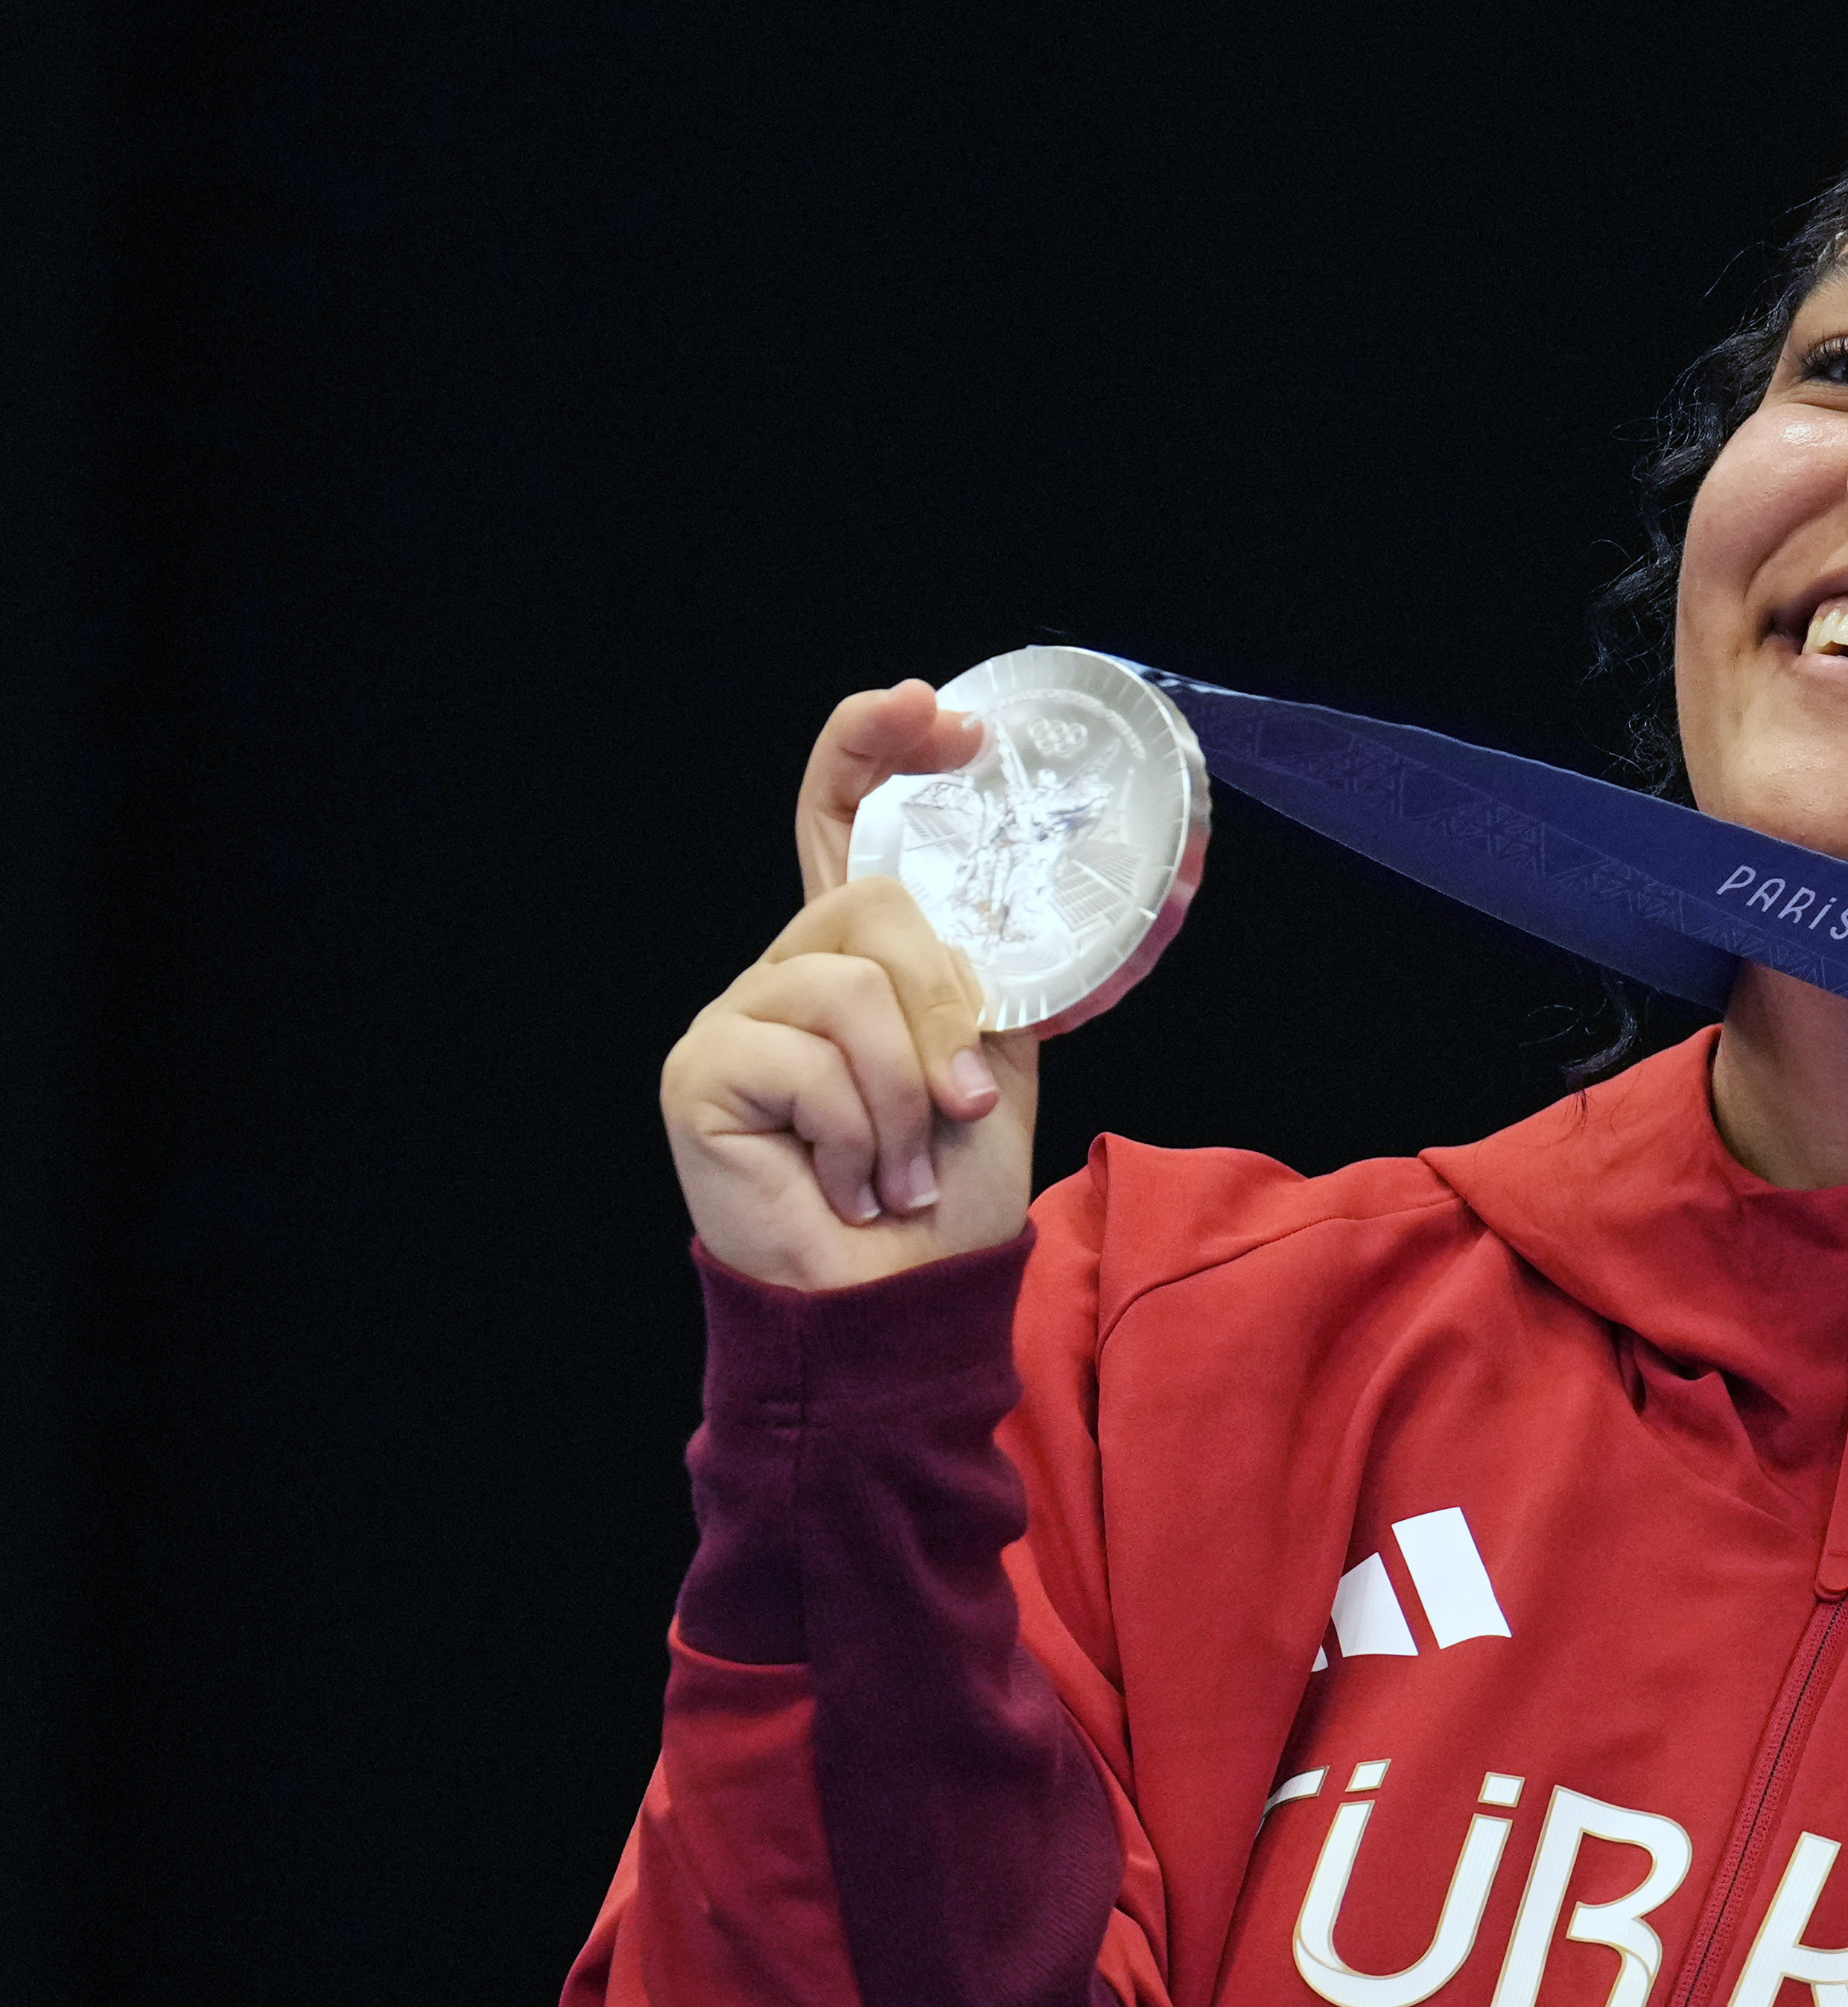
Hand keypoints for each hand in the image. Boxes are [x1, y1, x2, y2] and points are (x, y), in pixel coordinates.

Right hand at [658, 681, 1044, 1289]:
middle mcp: (783, 972)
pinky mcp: (700, 1070)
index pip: (841, 818)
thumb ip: (973, 977)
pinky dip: (859, 1131)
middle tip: (950, 1108)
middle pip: (875, 903)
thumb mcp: (988, 1058)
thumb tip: (976, 920)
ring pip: (854, 986)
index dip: (875, 746)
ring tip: (896, 1163)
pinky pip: (813, 1058)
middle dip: (944, 1011)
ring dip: (907, 1094)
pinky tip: (847, 1180)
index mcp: (853, 956)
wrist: (901, 1291)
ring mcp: (734, 1016)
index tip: (943, 714)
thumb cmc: (942, 1187)